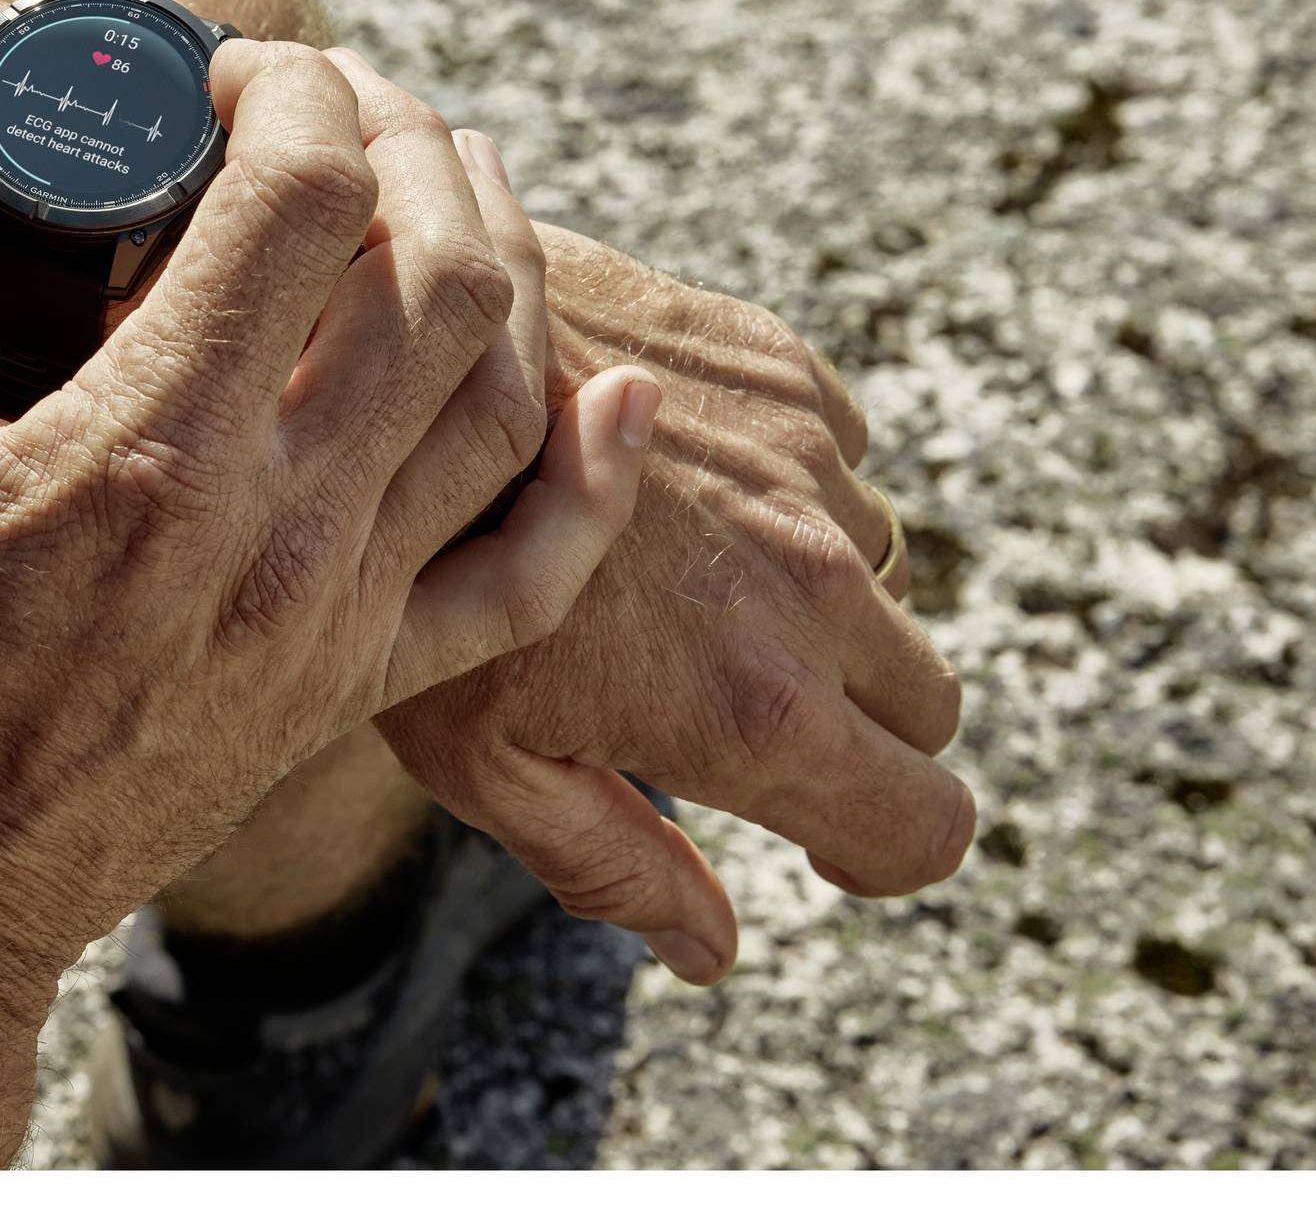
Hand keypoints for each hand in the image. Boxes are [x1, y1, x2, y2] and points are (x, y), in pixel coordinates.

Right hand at [0, 45, 659, 1163]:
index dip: (290, 90)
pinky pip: (532, 573)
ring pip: (510, 392)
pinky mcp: (361, 683)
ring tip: (435, 182)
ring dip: (501, 255)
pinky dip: (593, 475)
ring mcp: (340, 612)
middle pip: (443, 271)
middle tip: (334, 102)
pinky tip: (610, 393)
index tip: (229, 75)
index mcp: (148, 446)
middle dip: (408, 140)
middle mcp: (280, 525)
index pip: (306, 198)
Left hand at [378, 223, 969, 987]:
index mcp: (757, 709)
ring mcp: (804, 467)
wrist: (388, 364)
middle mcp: (813, 586)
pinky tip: (671, 474)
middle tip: (743, 706)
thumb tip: (710, 952)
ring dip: (814, 587)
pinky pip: (837, 451)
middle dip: (860, 725)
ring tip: (676, 573)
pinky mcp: (779, 367)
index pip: (925, 825)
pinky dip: (786, 477)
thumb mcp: (483, 756)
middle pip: (927, 704)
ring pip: (878, 569)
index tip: (828, 841)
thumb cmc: (412, 575)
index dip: (883, 849)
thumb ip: (612, 861)